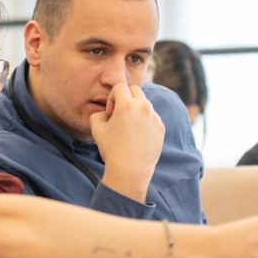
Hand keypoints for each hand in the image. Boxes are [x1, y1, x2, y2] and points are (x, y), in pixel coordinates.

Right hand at [91, 83, 164, 201]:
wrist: (130, 170)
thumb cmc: (111, 149)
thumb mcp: (96, 129)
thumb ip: (98, 114)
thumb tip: (106, 113)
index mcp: (127, 104)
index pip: (120, 87)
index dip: (112, 98)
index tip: (110, 113)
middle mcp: (143, 107)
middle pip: (135, 90)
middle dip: (126, 98)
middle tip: (120, 115)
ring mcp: (154, 117)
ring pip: (145, 104)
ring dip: (136, 110)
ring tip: (128, 128)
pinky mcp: (161, 127)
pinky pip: (152, 117)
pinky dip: (145, 121)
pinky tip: (137, 136)